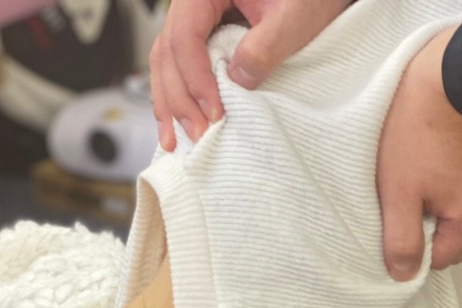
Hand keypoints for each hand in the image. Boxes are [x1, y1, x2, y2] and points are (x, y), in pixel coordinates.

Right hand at [150, 0, 349, 149]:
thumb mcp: (293, 17)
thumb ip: (265, 47)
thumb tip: (237, 82)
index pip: (185, 37)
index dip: (196, 79)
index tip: (214, 113)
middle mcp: (192, 2)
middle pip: (168, 53)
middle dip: (179, 98)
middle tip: (197, 135)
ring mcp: (196, 19)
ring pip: (168, 62)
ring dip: (172, 102)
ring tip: (175, 140)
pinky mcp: (206, 36)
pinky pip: (182, 65)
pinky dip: (180, 94)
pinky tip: (179, 121)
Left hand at [377, 26, 461, 280]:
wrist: (449, 73)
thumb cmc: (417, 134)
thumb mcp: (398, 191)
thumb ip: (401, 240)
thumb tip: (405, 277)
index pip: (443, 258)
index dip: (418, 245)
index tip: (400, 218)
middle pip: (460, 238)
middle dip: (434, 227)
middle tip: (410, 197)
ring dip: (446, 206)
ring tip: (424, 177)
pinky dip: (459, 185)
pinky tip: (441, 162)